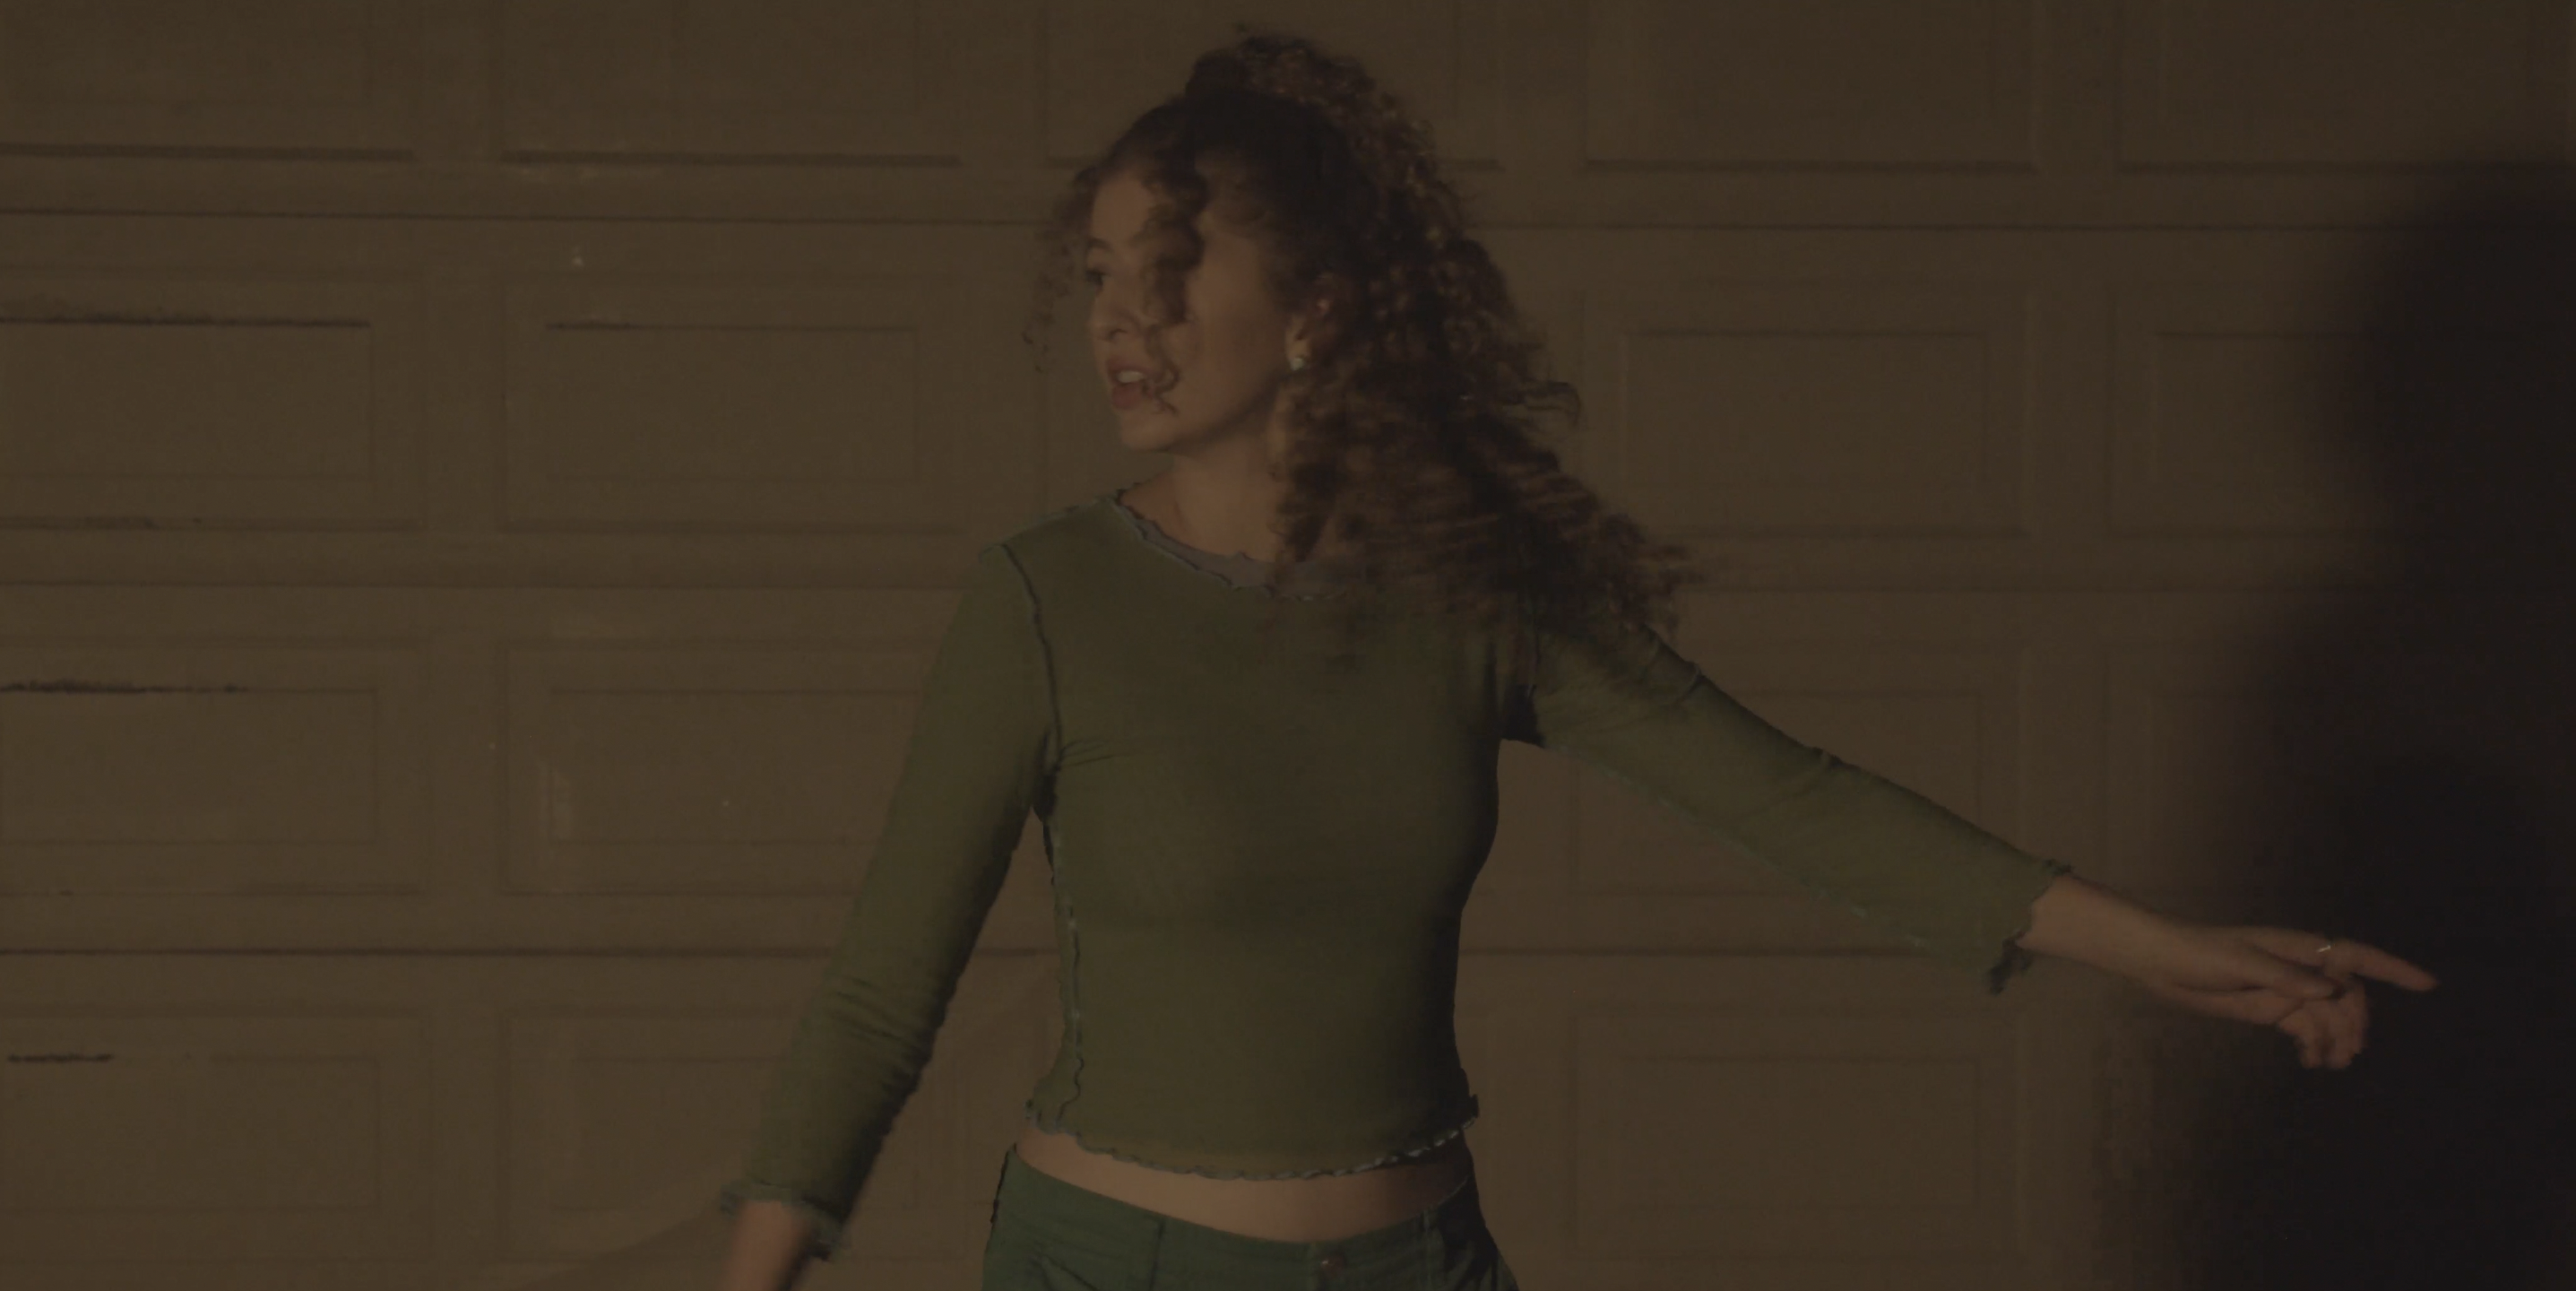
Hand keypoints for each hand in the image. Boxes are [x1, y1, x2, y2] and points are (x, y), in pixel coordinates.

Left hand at [2122, 922, 2440, 1069]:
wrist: (2162, 964)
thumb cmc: (2199, 953)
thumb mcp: (2239, 963)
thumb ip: (2283, 977)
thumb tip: (2328, 989)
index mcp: (2299, 949)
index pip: (2356, 956)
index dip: (2394, 970)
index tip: (2429, 985)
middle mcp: (2300, 968)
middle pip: (2348, 996)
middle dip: (2355, 1023)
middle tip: (2348, 1052)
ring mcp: (2288, 990)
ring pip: (2330, 1017)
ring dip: (2337, 1040)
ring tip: (2330, 1064)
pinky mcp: (2272, 1009)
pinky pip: (2307, 1029)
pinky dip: (2314, 1046)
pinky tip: (2311, 1063)